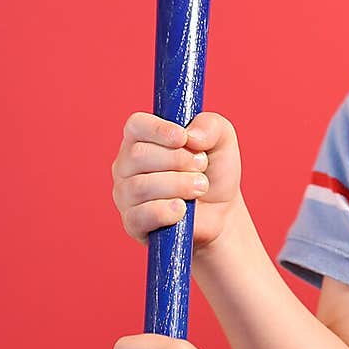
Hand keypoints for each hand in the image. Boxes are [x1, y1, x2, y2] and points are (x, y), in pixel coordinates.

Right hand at [111, 111, 240, 249]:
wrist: (221, 212)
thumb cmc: (215, 171)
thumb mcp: (222, 139)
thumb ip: (210, 125)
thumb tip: (190, 135)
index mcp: (142, 137)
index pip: (135, 125)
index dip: (158, 130)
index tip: (183, 138)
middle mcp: (127, 164)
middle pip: (138, 155)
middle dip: (178, 160)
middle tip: (201, 167)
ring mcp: (126, 195)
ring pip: (141, 186)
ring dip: (179, 185)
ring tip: (199, 187)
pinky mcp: (132, 223)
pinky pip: (141, 215)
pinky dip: (167, 211)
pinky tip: (183, 209)